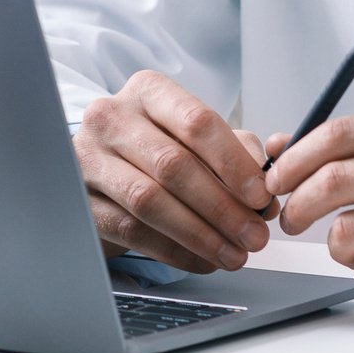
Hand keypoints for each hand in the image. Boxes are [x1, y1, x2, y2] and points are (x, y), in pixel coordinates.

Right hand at [73, 70, 273, 273]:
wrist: (103, 172)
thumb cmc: (158, 151)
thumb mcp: (198, 139)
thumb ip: (240, 151)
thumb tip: (272, 178)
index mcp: (148, 91)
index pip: (196, 122)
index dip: (233, 163)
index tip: (261, 196)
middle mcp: (112, 117)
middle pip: (173, 165)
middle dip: (222, 207)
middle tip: (254, 236)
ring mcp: (89, 158)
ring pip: (149, 200)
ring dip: (200, 234)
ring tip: (234, 254)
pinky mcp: (81, 200)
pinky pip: (132, 230)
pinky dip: (174, 251)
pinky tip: (202, 260)